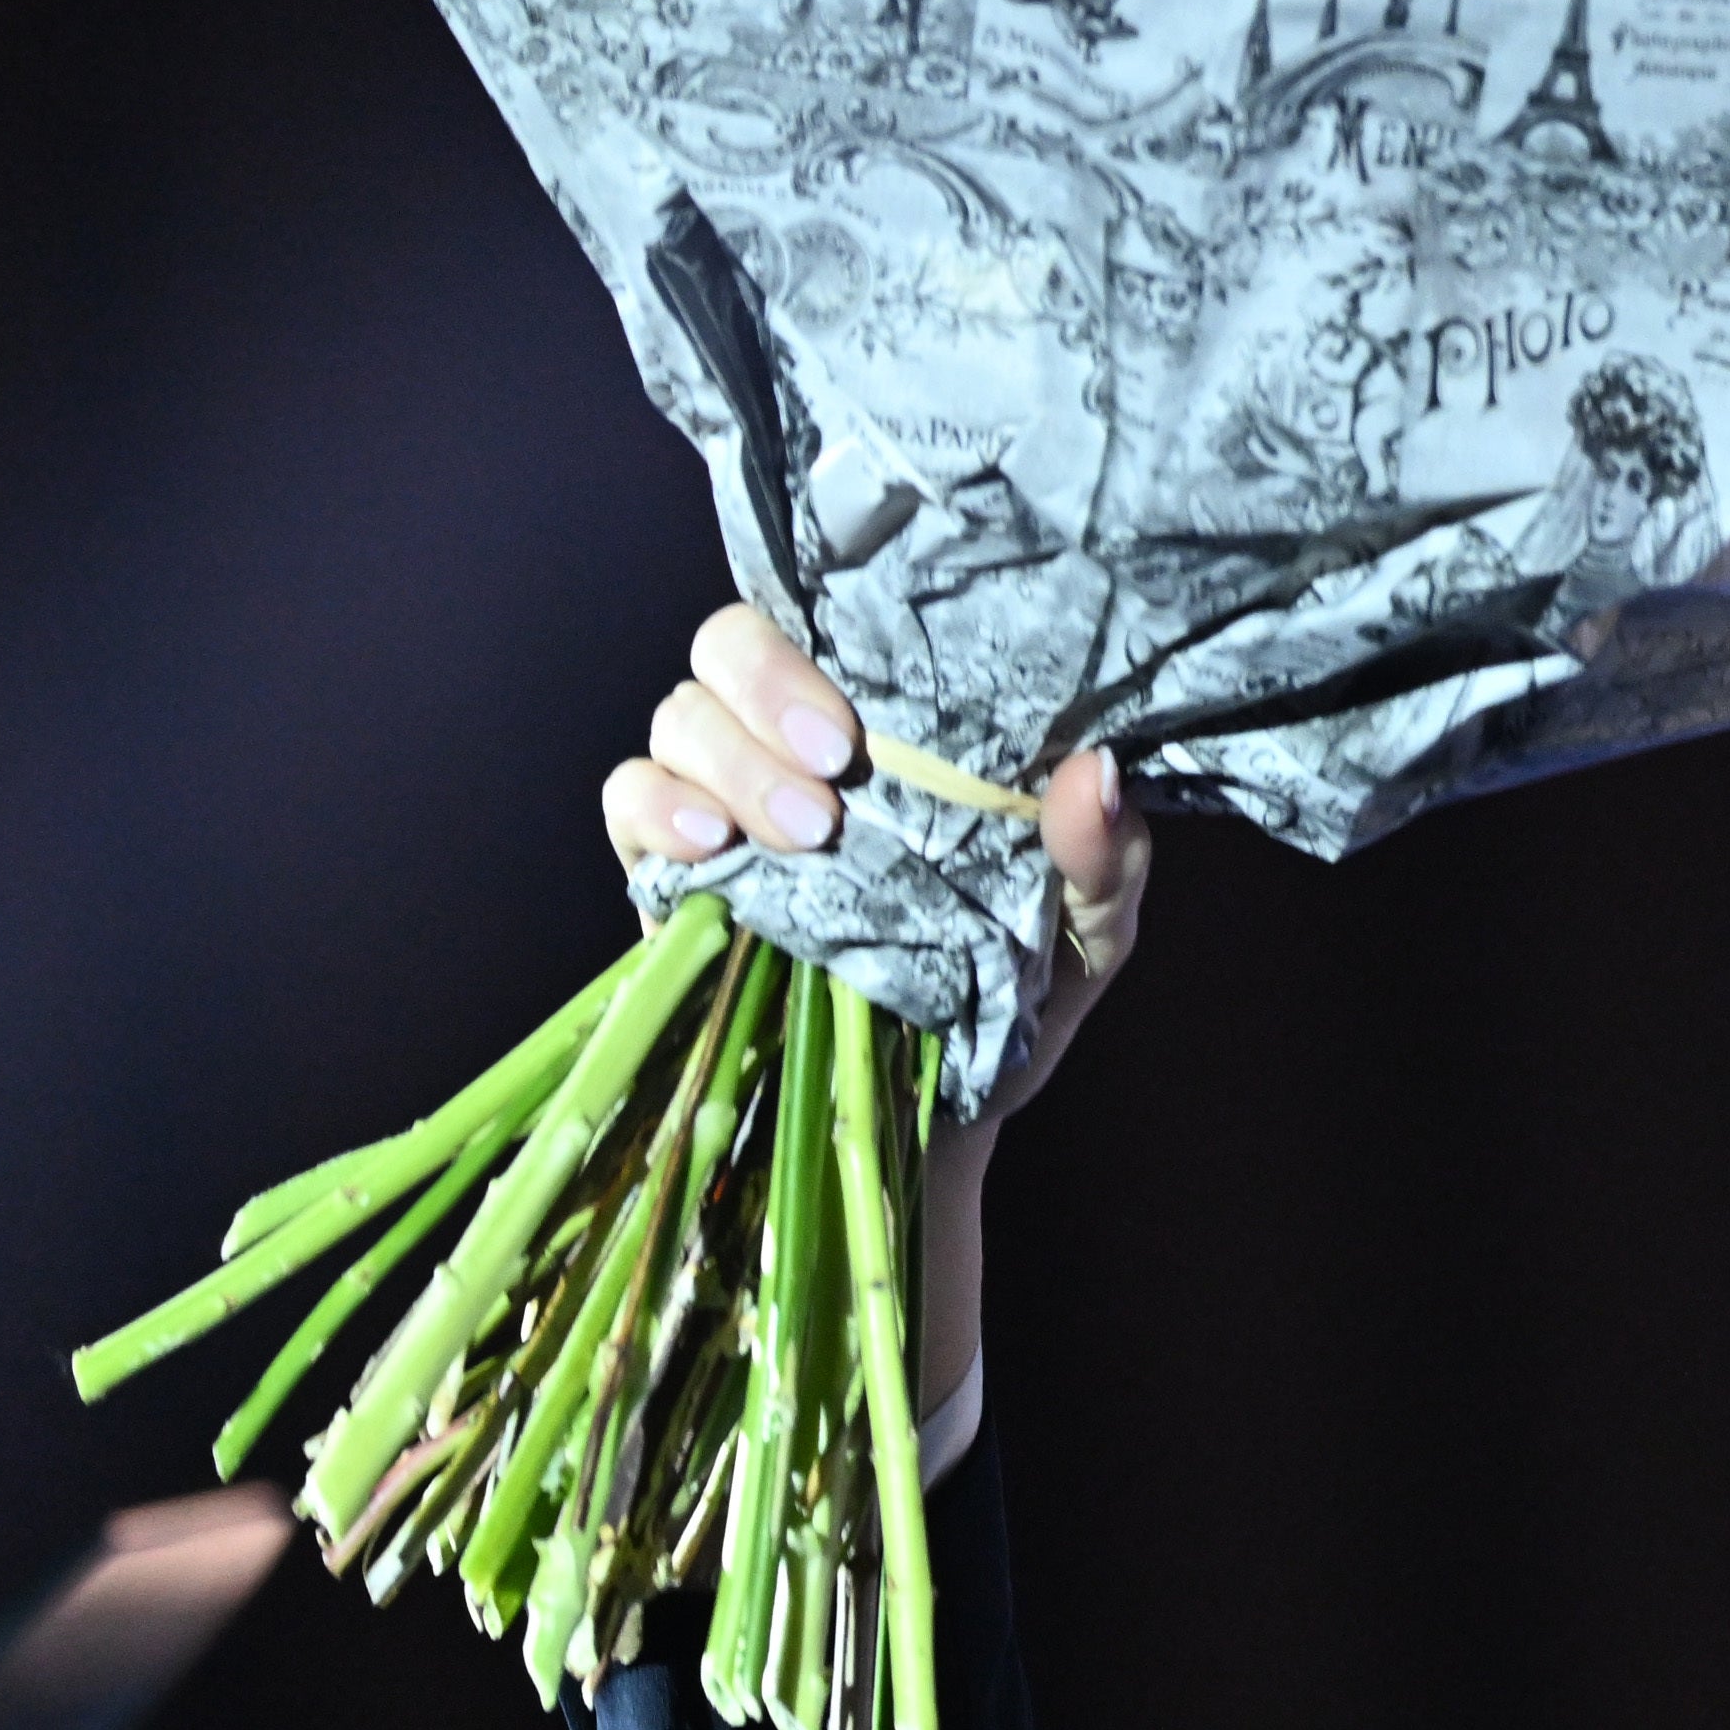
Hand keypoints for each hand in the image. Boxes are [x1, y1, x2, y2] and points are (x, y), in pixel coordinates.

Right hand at [601, 603, 1150, 1121]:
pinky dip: (653, 807)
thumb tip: (1092, 772)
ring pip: (679, 713)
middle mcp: (800, 742)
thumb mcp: (1089, 928)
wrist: (945, 1111)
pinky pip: (626, 798)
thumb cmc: (1021, 988)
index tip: (859, 721)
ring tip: (798, 836)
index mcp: (898, 726)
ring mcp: (729, 798)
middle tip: (829, 769)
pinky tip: (703, 844)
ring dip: (728, 759)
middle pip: (731, 642)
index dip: (832, 636)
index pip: (833, 618)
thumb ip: (1102, 857)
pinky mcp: (672, 869)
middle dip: (766, 686)